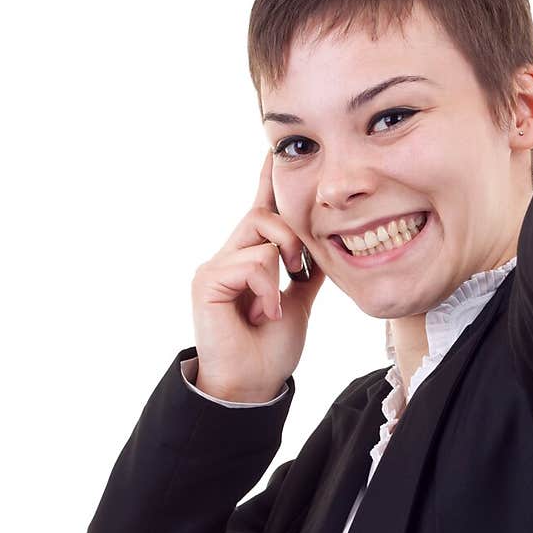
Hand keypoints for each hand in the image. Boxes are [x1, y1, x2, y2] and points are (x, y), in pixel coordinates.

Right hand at [190, 149, 324, 400]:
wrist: (252, 384)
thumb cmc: (270, 349)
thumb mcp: (299, 302)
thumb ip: (308, 273)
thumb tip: (326, 247)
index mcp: (249, 259)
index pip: (260, 211)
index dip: (266, 181)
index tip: (273, 149)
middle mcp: (228, 256)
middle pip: (264, 214)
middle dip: (292, 237)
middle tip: (298, 272)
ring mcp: (215, 266)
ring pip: (262, 234)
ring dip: (282, 267)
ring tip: (277, 302)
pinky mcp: (207, 279)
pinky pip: (253, 261)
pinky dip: (268, 288)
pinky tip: (265, 313)